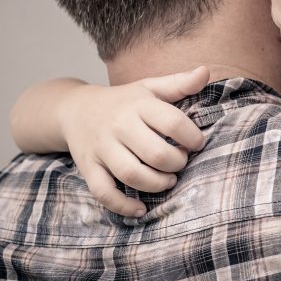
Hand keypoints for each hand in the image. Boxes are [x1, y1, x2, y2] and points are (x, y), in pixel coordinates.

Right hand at [59, 67, 209, 216]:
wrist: (74, 109)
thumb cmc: (123, 101)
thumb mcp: (150, 87)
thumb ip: (179, 83)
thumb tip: (206, 71)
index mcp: (138, 104)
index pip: (173, 122)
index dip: (193, 137)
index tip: (197, 143)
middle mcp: (119, 125)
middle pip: (155, 153)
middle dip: (176, 163)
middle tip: (181, 163)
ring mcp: (101, 148)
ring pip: (131, 174)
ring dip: (156, 184)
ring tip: (167, 181)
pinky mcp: (88, 167)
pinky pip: (103, 192)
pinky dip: (123, 205)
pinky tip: (141, 209)